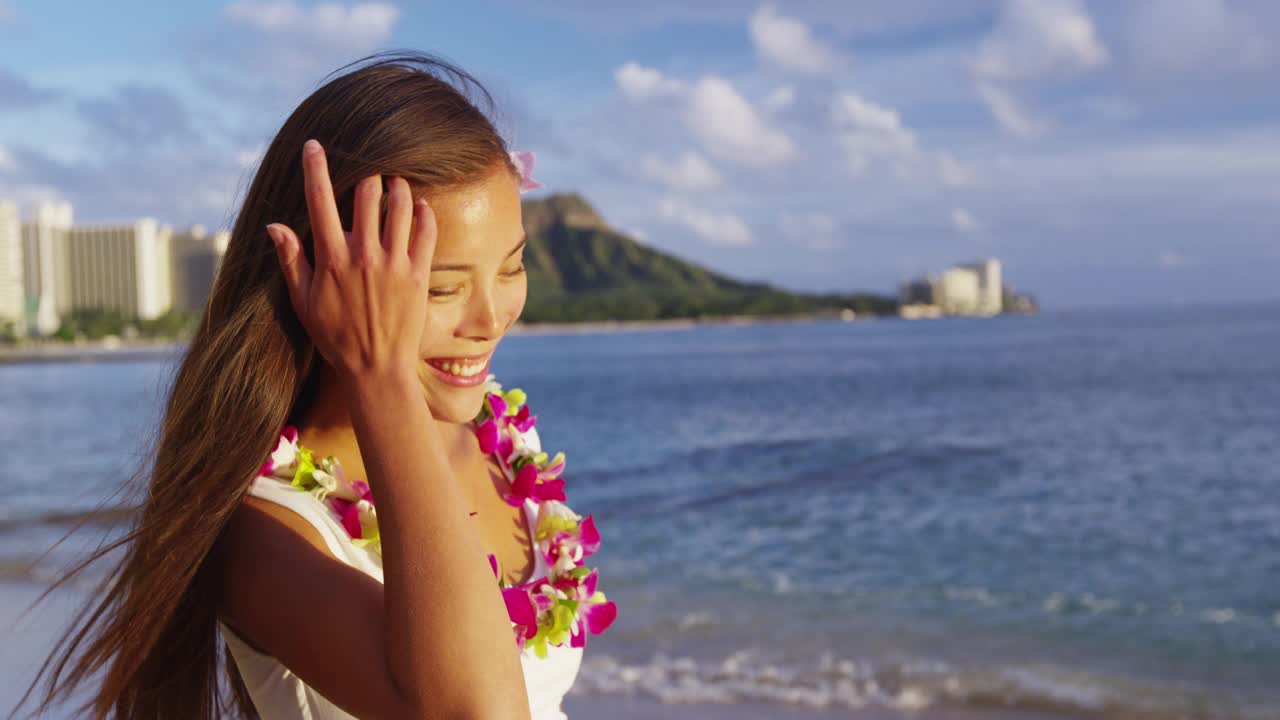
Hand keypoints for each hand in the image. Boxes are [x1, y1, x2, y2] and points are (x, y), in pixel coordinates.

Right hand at [266, 139, 435, 382]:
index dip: (316, 168)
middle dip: (366, 174)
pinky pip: (425, 231)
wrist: (376, 369)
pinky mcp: (418, 274)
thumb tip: (274, 225)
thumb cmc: (335, 337)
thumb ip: (291, 260)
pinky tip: (418, 206)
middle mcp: (363, 255)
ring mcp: (393, 263)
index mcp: (331, 259)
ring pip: (399, 206)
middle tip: (368, 169)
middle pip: (366, 194)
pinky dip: (423, 212)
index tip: (314, 145)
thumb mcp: (303, 302)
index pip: (319, 201)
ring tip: (395, 182)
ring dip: (397, 187)